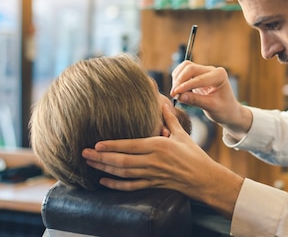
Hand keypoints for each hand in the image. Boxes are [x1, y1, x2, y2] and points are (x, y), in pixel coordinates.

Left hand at [82, 104, 242, 217]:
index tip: (97, 143)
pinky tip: (103, 181)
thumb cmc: (193, 154)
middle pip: (122, 160)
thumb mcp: (181, 134)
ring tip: (89, 163)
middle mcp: (153, 161)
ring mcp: (152, 175)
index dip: (112, 145)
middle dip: (101, 157)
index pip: (131, 145)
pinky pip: (131, 186)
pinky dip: (115, 185)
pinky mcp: (153, 184)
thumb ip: (169, 118)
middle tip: (84, 152)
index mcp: (159, 146)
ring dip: (104, 168)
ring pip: (123, 173)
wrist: (203, 178)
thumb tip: (162, 101)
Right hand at [170, 61, 252, 135]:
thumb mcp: (211, 107)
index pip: (199, 78)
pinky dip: (178, 79)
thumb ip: (196, 101)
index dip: (185, 86)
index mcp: (219, 76)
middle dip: (180, 80)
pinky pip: (184, 71)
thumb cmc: (224, 110)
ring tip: (175, 93)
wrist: (229, 111)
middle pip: (190, 68)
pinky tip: (178, 90)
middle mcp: (212, 70)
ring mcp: (205, 71)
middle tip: (173, 94)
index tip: (175, 93)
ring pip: (185, 67)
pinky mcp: (198, 74)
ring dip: (177, 78)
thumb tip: (179, 96)